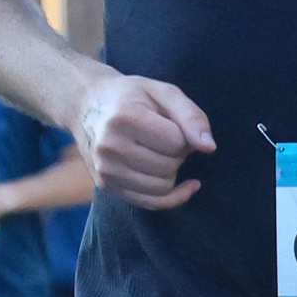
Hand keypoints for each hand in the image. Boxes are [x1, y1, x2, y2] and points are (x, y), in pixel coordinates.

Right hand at [75, 68, 212, 211]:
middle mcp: (109, 146)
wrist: (87, 105)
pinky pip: (150, 203)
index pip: (176, 142)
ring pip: (162, 188)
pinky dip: (172, 196)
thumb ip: (191, 116)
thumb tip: (209, 147)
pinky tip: (185, 184)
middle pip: (168, 166)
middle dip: (178, 154)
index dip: (184, 135)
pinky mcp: (105, 185)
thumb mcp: (163, 92)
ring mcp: (105, 169)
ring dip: (172, 172)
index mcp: (124, 117)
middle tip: (167, 138)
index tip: (173, 124)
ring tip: (161, 152)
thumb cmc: (131, 96)